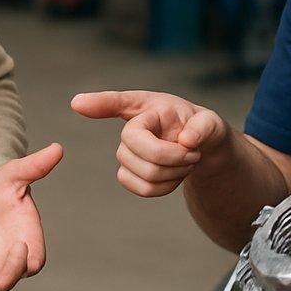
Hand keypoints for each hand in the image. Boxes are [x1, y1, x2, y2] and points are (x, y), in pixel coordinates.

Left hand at [0, 143, 63, 290]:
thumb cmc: (3, 186)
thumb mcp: (15, 173)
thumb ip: (34, 166)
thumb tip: (57, 148)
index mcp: (28, 237)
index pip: (34, 257)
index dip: (28, 258)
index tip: (18, 246)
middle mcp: (13, 257)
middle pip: (14, 275)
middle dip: (6, 278)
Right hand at [70, 90, 229, 197]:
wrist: (200, 151)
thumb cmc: (202, 130)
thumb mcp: (212, 122)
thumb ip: (205, 127)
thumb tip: (187, 140)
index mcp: (150, 106)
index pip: (119, 102)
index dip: (98, 103)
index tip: (78, 103)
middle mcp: (133, 126)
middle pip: (134, 147)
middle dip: (172, 157)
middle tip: (194, 154)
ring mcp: (127, 151)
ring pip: (140, 172)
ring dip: (172, 173)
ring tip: (187, 162)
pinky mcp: (128, 173)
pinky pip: (141, 188)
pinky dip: (164, 188)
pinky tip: (174, 176)